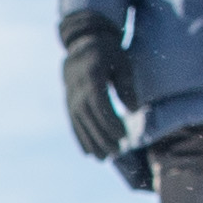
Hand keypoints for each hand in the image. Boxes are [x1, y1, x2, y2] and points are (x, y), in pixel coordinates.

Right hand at [59, 14, 134, 162]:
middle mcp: (77, 89)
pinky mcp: (68, 103)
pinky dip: (80, 138)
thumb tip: (133, 109)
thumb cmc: (109, 53)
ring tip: (103, 158)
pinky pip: (73, 123)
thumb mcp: (123, 64)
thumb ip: (127, 86)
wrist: (83, 44)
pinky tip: (88, 152)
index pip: (100, 104)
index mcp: (92, 76)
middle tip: (117, 152)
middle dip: (102, 137)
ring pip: (80, 123)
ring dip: (91, 142)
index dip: (111, 122)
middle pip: (89, 118)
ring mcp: (70, 97)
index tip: (124, 136)